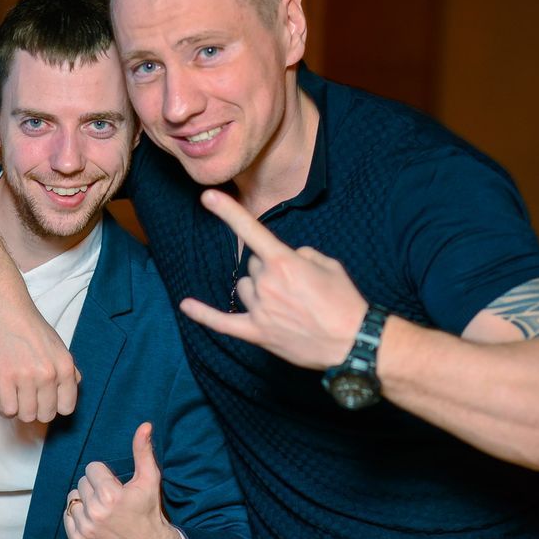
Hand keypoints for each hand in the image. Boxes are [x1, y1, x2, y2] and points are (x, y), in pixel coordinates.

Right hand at [0, 284, 80, 423]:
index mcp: (65, 367)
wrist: (3, 306)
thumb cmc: (28, 325)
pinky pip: (8, 410)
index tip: (44, 400)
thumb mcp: (58, 345)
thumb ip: (68, 368)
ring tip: (13, 393)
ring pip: (26, 415)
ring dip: (19, 409)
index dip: (54, 407)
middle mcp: (49, 374)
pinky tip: (3, 393)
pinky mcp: (3, 377)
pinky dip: (5, 407)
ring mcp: (26, 377)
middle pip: (46, 415)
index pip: (67, 408)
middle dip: (35, 409)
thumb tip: (74, 384)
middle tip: (25, 395)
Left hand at [64, 422, 184, 538]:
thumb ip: (143, 451)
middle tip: (111, 498)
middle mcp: (95, 513)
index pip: (92, 469)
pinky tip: (93, 519)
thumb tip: (144, 426)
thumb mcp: (149, 479)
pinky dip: (77, 516)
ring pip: (73, 499)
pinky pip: (67, 516)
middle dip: (95, 487)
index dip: (105, 475)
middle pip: (81, 483)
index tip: (115, 485)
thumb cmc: (149, 511)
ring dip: (85, 500)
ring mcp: (85, 529)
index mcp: (110, 496)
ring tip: (101, 508)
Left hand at [179, 189, 367, 369]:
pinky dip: (203, 314)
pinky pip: (223, 322)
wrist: (353, 342)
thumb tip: (287, 261)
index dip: (228, 212)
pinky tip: (186, 305)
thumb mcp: (329, 265)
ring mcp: (260, 309)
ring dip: (258, 289)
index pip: (251, 231)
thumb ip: (302, 255)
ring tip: (285, 304)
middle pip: (254, 265)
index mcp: (285, 262)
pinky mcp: (257, 333)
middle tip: (296, 287)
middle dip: (270, 269)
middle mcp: (267, 284)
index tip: (207, 196)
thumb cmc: (345, 302)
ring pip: (245, 287)